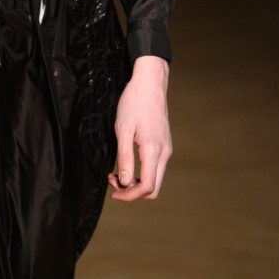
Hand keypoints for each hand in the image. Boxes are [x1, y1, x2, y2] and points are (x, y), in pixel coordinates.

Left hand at [108, 54, 171, 201]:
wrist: (150, 82)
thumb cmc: (134, 102)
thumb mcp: (123, 129)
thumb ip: (124, 157)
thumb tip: (125, 182)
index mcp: (153, 150)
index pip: (147, 187)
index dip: (129, 195)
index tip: (113, 192)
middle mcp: (164, 153)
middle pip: (153, 187)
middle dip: (132, 191)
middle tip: (113, 182)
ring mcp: (166, 148)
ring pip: (155, 178)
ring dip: (136, 182)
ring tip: (116, 172)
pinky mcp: (164, 144)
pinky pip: (155, 167)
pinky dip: (141, 172)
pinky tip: (127, 163)